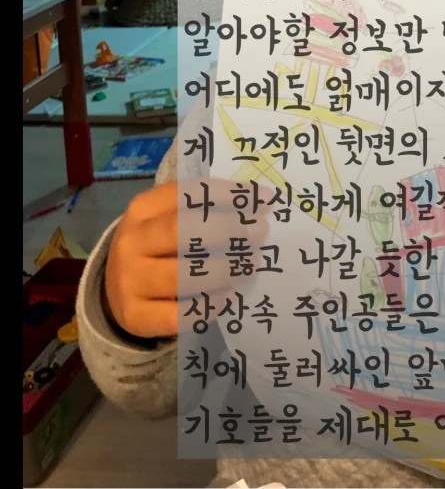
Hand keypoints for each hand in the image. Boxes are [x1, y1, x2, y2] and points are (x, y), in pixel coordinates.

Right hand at [104, 178, 269, 339]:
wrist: (115, 287)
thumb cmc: (157, 245)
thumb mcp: (169, 218)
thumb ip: (205, 209)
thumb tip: (260, 200)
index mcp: (142, 209)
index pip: (187, 194)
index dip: (228, 195)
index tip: (264, 199)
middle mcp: (131, 242)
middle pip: (181, 231)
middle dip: (227, 230)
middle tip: (259, 233)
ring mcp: (129, 281)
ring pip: (181, 276)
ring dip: (223, 270)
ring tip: (249, 266)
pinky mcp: (134, 317)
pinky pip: (176, 315)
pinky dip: (207, 306)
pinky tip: (227, 297)